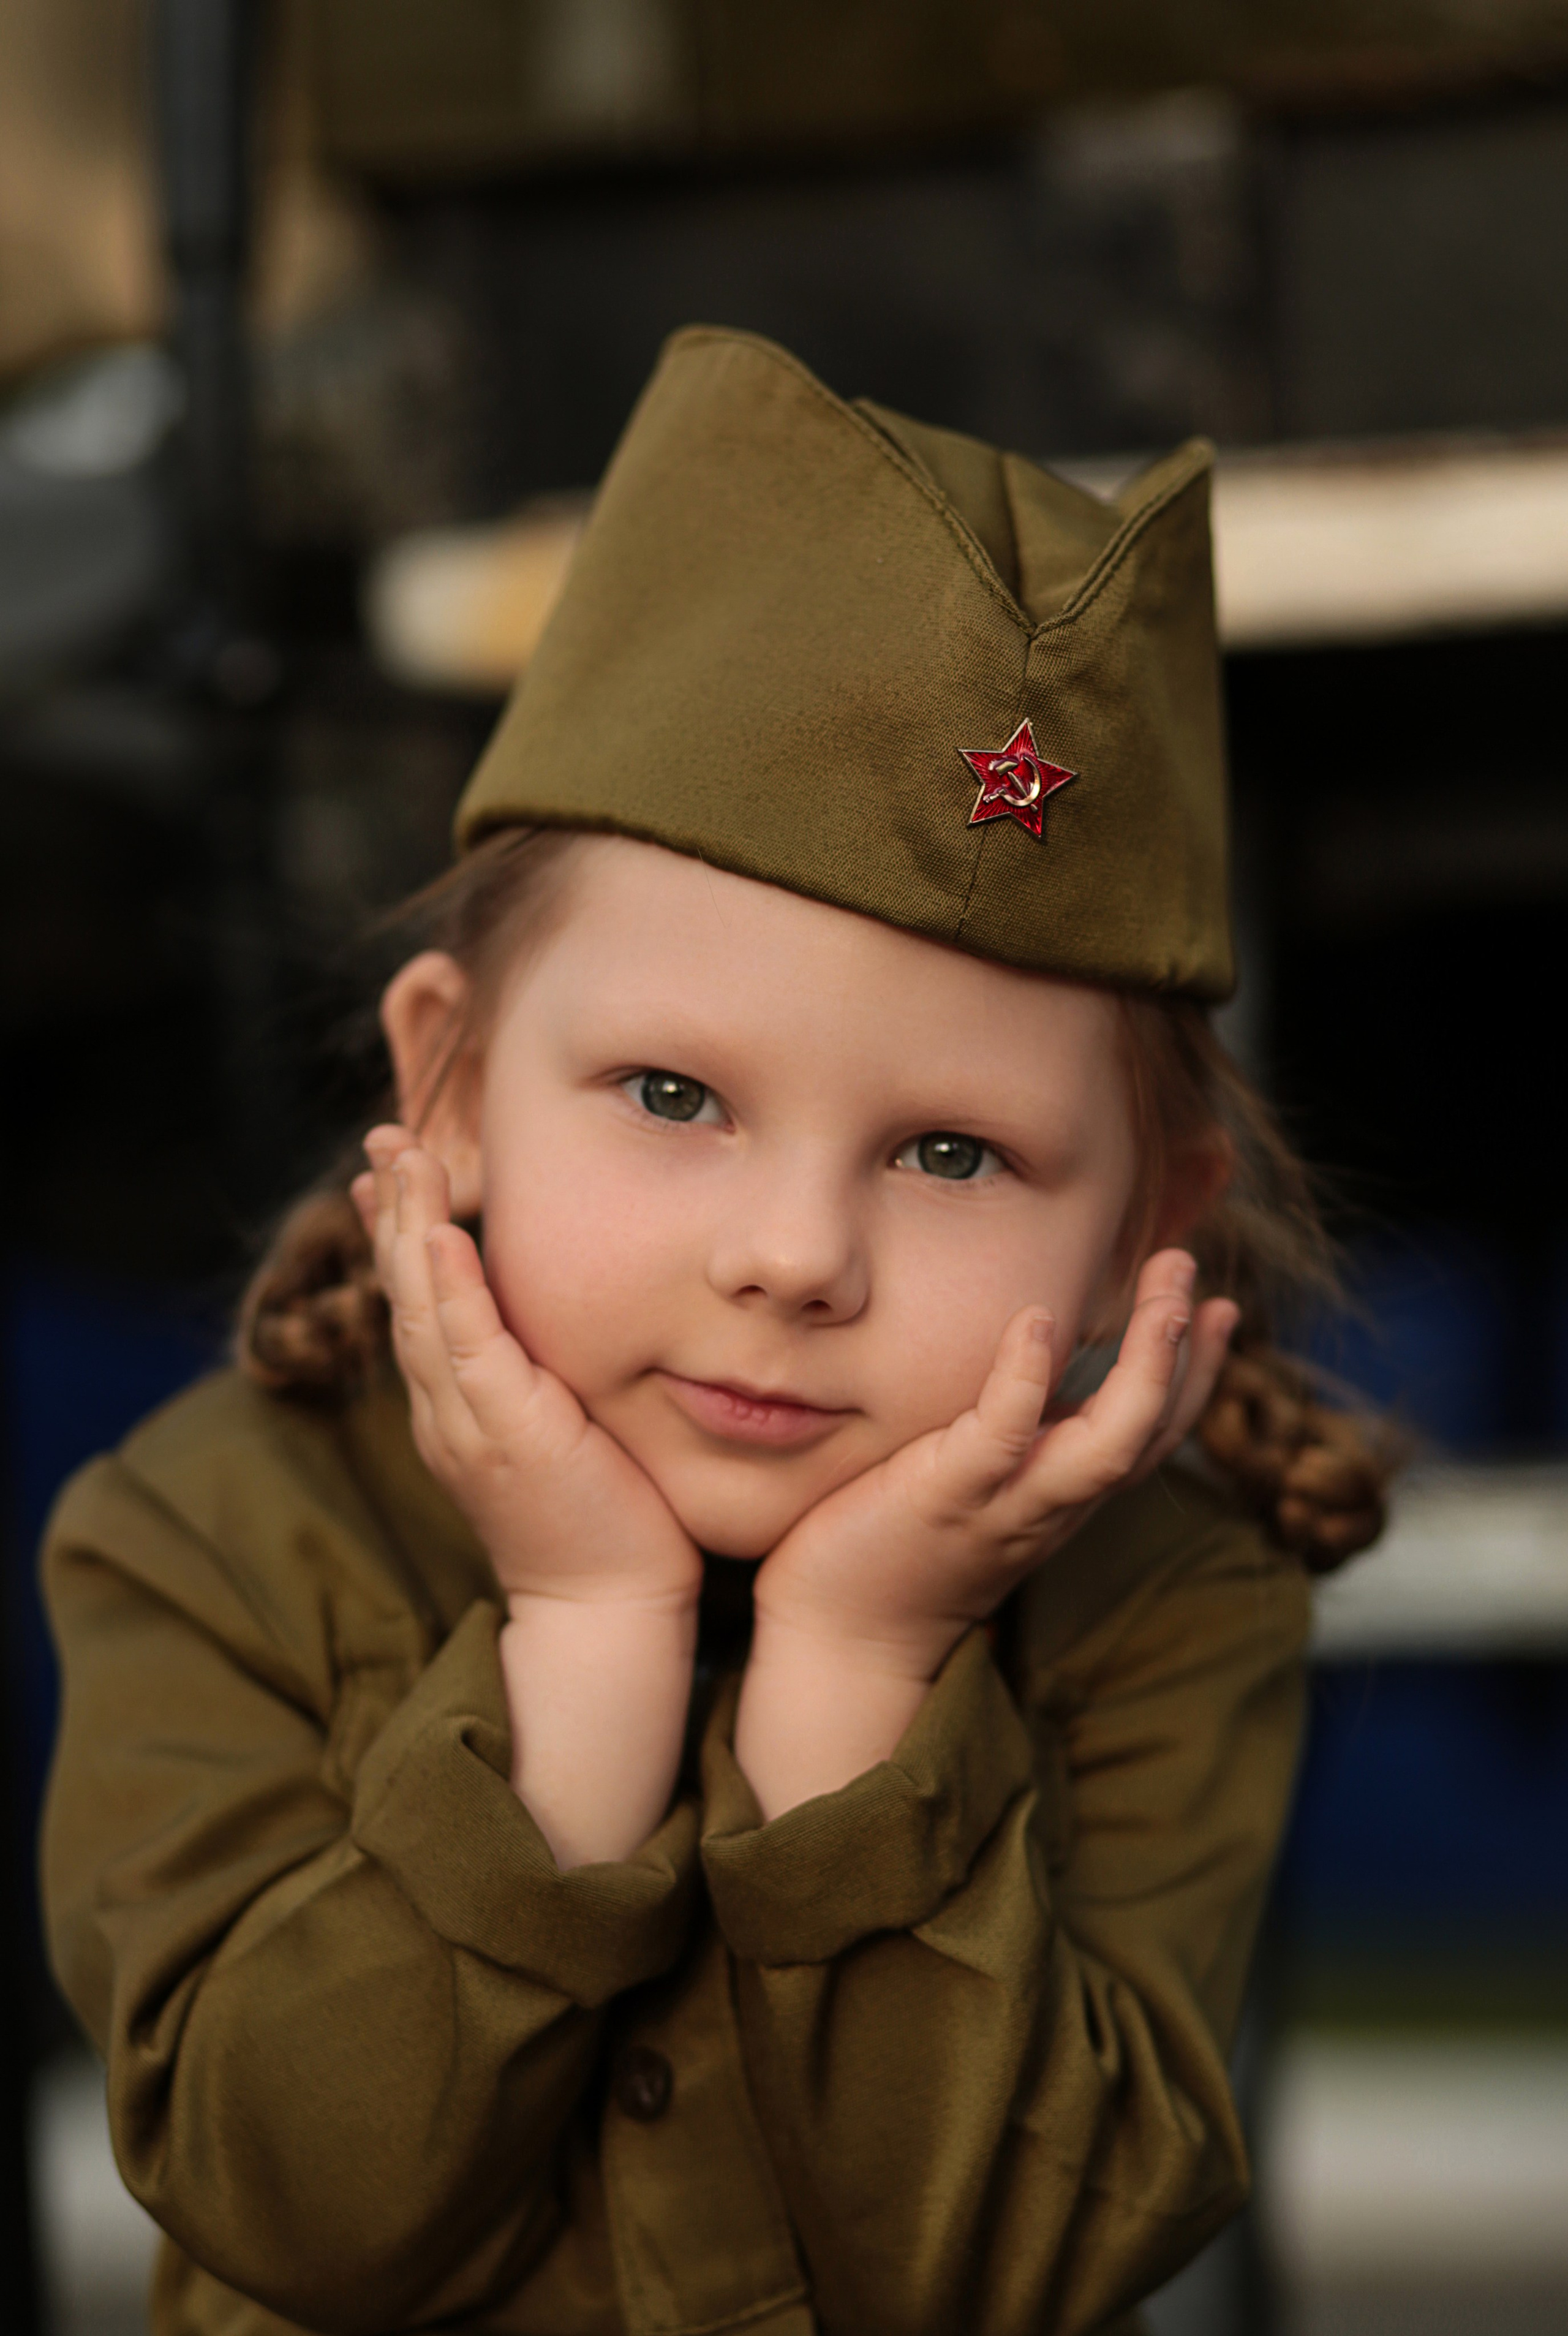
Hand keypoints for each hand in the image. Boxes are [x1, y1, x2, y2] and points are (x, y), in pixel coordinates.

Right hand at [353, 1127, 702, 1617]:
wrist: (610, 1611)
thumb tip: (564, 1330)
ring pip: (421, 1309)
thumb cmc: (608, 1524)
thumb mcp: (567, 1433)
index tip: (391, 1172)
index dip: (400, 1235)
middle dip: (390, 1210)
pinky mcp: (507, 1435)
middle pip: (403, 1294)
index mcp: (459, 1410)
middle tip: (381, 1140)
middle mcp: (447, 1412)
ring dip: (408, 1228)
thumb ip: (549, 1381)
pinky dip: (449, 1288)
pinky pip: (466, 1348)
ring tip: (401, 1159)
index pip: (419, 1304)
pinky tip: (440, 1236)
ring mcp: (469, 1424)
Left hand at [753, 1250, 1238, 1684]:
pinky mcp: (947, 1500)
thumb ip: (1009, 1434)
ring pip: (1106, 1445)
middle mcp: (1052, 1504)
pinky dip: (1024, 1380)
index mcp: (1062, 1496)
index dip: (1195, 1374)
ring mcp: (1005, 1505)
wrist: (841, 1639)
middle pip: (1147, 1430)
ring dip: (1146, 1367)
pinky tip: (1036, 1320)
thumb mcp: (973, 1484)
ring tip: (1164, 1291)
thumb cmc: (893, 1547)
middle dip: (1183, 1349)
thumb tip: (1030, 1362)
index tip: (1221, 1307)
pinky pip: (1003, 1438)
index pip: (1152, 1435)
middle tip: (1187, 1263)